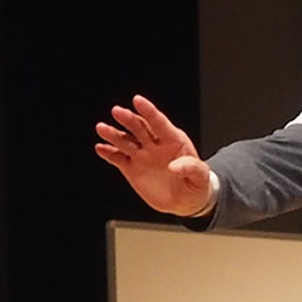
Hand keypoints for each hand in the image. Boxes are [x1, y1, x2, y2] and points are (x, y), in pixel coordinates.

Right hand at [93, 95, 213, 215]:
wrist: (186, 201)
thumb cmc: (197, 185)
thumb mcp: (201, 177)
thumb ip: (191, 168)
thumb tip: (174, 167)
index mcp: (174, 141)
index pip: (159, 122)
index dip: (149, 111)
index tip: (138, 100)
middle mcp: (155, 144)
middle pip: (139, 127)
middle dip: (128, 119)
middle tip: (117, 112)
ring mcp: (142, 155)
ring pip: (126, 141)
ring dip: (114, 134)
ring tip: (102, 128)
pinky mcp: (132, 168)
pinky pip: (118, 158)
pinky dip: (109, 153)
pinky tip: (100, 148)